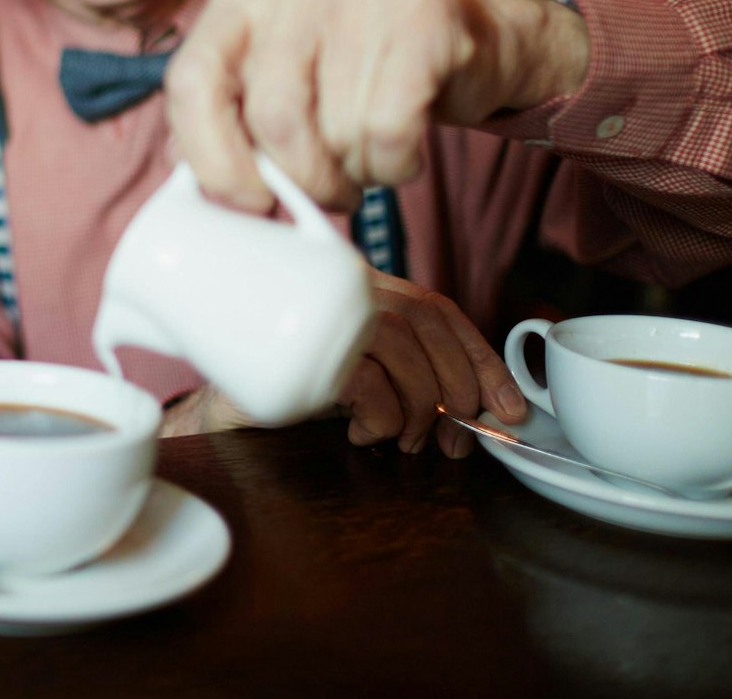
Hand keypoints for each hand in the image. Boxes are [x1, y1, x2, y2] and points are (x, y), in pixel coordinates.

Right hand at [157, 270, 526, 458]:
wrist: (222, 413)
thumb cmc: (298, 395)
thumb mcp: (364, 378)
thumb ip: (411, 374)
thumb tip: (480, 407)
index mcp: (363, 290)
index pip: (438, 310)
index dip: (482, 357)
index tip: (508, 405)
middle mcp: (340, 291)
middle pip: (424, 325)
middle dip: (458, 390)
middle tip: (457, 440)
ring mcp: (314, 314)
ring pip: (399, 347)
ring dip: (420, 407)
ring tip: (406, 440)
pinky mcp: (293, 350)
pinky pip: (363, 379)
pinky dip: (381, 416)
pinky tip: (365, 433)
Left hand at [164, 0, 588, 211]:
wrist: (475, 33)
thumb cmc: (359, 68)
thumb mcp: (282, 75)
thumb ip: (231, 115)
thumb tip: (194, 183)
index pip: (192, 79)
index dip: (210, 156)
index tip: (245, 201)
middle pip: (271, 114)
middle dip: (302, 178)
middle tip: (327, 191)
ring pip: (336, 129)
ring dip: (355, 170)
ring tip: (367, 153)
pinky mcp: (423, 13)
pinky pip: (389, 130)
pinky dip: (394, 164)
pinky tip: (402, 150)